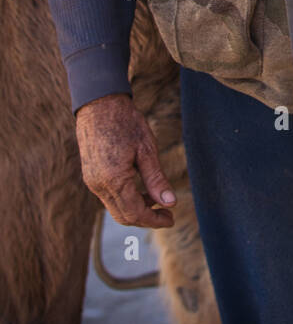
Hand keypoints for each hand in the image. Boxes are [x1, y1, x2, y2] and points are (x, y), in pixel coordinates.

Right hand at [75, 92, 176, 228]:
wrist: (99, 104)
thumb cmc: (126, 122)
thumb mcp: (147, 149)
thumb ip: (156, 180)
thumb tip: (170, 204)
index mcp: (114, 179)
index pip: (135, 213)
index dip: (154, 220)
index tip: (171, 219)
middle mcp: (98, 185)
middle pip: (123, 216)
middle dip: (146, 219)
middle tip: (167, 214)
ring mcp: (92, 181)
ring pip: (115, 208)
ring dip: (136, 209)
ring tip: (157, 199)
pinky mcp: (90, 176)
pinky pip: (109, 197)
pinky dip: (126, 199)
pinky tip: (141, 189)